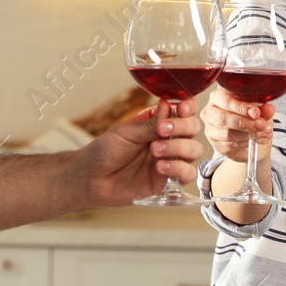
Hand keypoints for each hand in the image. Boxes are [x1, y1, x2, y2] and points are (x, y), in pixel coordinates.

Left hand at [72, 98, 204, 207]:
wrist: (90, 178)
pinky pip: (188, 174)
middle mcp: (168, 139)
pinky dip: (179, 168)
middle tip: (161, 130)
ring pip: (195, 150)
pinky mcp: (167, 180)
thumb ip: (150, 123)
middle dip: (182, 127)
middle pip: (194, 128)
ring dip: (179, 148)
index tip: (181, 108)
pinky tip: (160, 167)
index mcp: (158, 122)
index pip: (184, 111)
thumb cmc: (104, 151)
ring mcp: (169, 159)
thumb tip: (169, 104)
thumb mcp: (125, 132)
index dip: (188, 108)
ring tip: (155, 150)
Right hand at [202, 86, 275, 163]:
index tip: (256, 113)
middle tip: (261, 124)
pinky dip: (246, 143)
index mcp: (218, 97)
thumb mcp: (258, 110)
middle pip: (224, 118)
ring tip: (263, 132)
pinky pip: (230, 146)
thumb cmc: (249, 118)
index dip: (241, 107)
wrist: (249, 138)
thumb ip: (263, 109)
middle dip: (245, 122)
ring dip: (248, 134)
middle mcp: (210, 112)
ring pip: (227, 134)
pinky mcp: (216, 145)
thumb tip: (269, 109)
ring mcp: (211, 130)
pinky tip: (257, 140)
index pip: (226, 101)